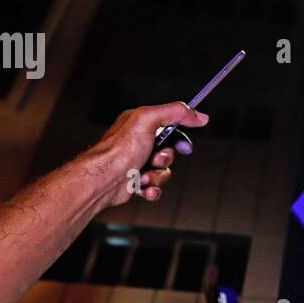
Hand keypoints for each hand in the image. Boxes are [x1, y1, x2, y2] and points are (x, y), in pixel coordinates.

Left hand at [78, 102, 209, 208]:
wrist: (104, 180)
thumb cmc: (119, 150)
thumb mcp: (149, 119)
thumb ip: (176, 112)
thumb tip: (200, 116)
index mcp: (140, 124)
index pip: (170, 126)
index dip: (180, 138)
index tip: (184, 146)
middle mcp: (138, 143)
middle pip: (169, 151)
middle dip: (165, 159)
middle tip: (155, 159)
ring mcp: (137, 163)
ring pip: (164, 172)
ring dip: (157, 176)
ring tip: (143, 176)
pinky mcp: (135, 181)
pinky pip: (155, 188)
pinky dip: (152, 190)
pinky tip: (143, 188)